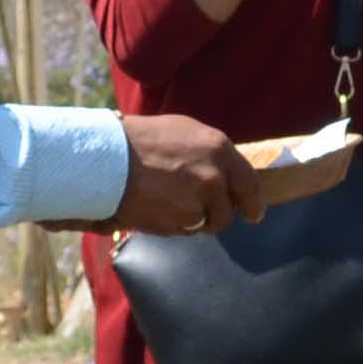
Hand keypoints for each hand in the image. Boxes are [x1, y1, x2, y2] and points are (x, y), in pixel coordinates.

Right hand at [107, 112, 255, 235]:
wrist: (107, 159)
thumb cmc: (141, 140)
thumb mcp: (185, 133)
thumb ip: (211, 154)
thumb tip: (227, 174)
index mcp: (219, 148)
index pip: (250, 183)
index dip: (254, 203)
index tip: (255, 214)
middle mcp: (214, 176)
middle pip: (227, 212)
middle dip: (216, 216)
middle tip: (203, 213)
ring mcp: (198, 201)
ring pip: (203, 224)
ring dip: (190, 220)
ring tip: (165, 201)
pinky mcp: (179, 221)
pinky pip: (182, 230)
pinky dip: (172, 225)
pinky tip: (154, 207)